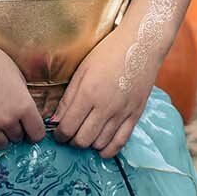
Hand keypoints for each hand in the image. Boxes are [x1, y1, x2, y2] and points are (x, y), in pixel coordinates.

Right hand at [0, 45, 46, 155]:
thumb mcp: (17, 77)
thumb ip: (24, 99)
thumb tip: (28, 118)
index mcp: (24, 105)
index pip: (37, 134)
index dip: (34, 132)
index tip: (29, 129)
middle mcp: (7, 119)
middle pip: (18, 138)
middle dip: (15, 130)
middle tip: (6, 117)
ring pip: (1, 145)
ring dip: (0, 137)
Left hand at [48, 27, 153, 158]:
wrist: (141, 45)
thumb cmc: (108, 53)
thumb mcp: (82, 71)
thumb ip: (68, 98)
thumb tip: (55, 121)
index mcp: (88, 93)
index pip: (67, 127)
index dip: (59, 135)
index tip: (58, 132)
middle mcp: (105, 107)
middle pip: (82, 140)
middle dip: (71, 141)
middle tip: (70, 134)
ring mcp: (122, 113)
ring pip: (100, 144)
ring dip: (89, 144)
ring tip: (85, 135)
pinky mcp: (135, 115)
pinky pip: (121, 142)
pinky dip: (108, 149)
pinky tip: (101, 147)